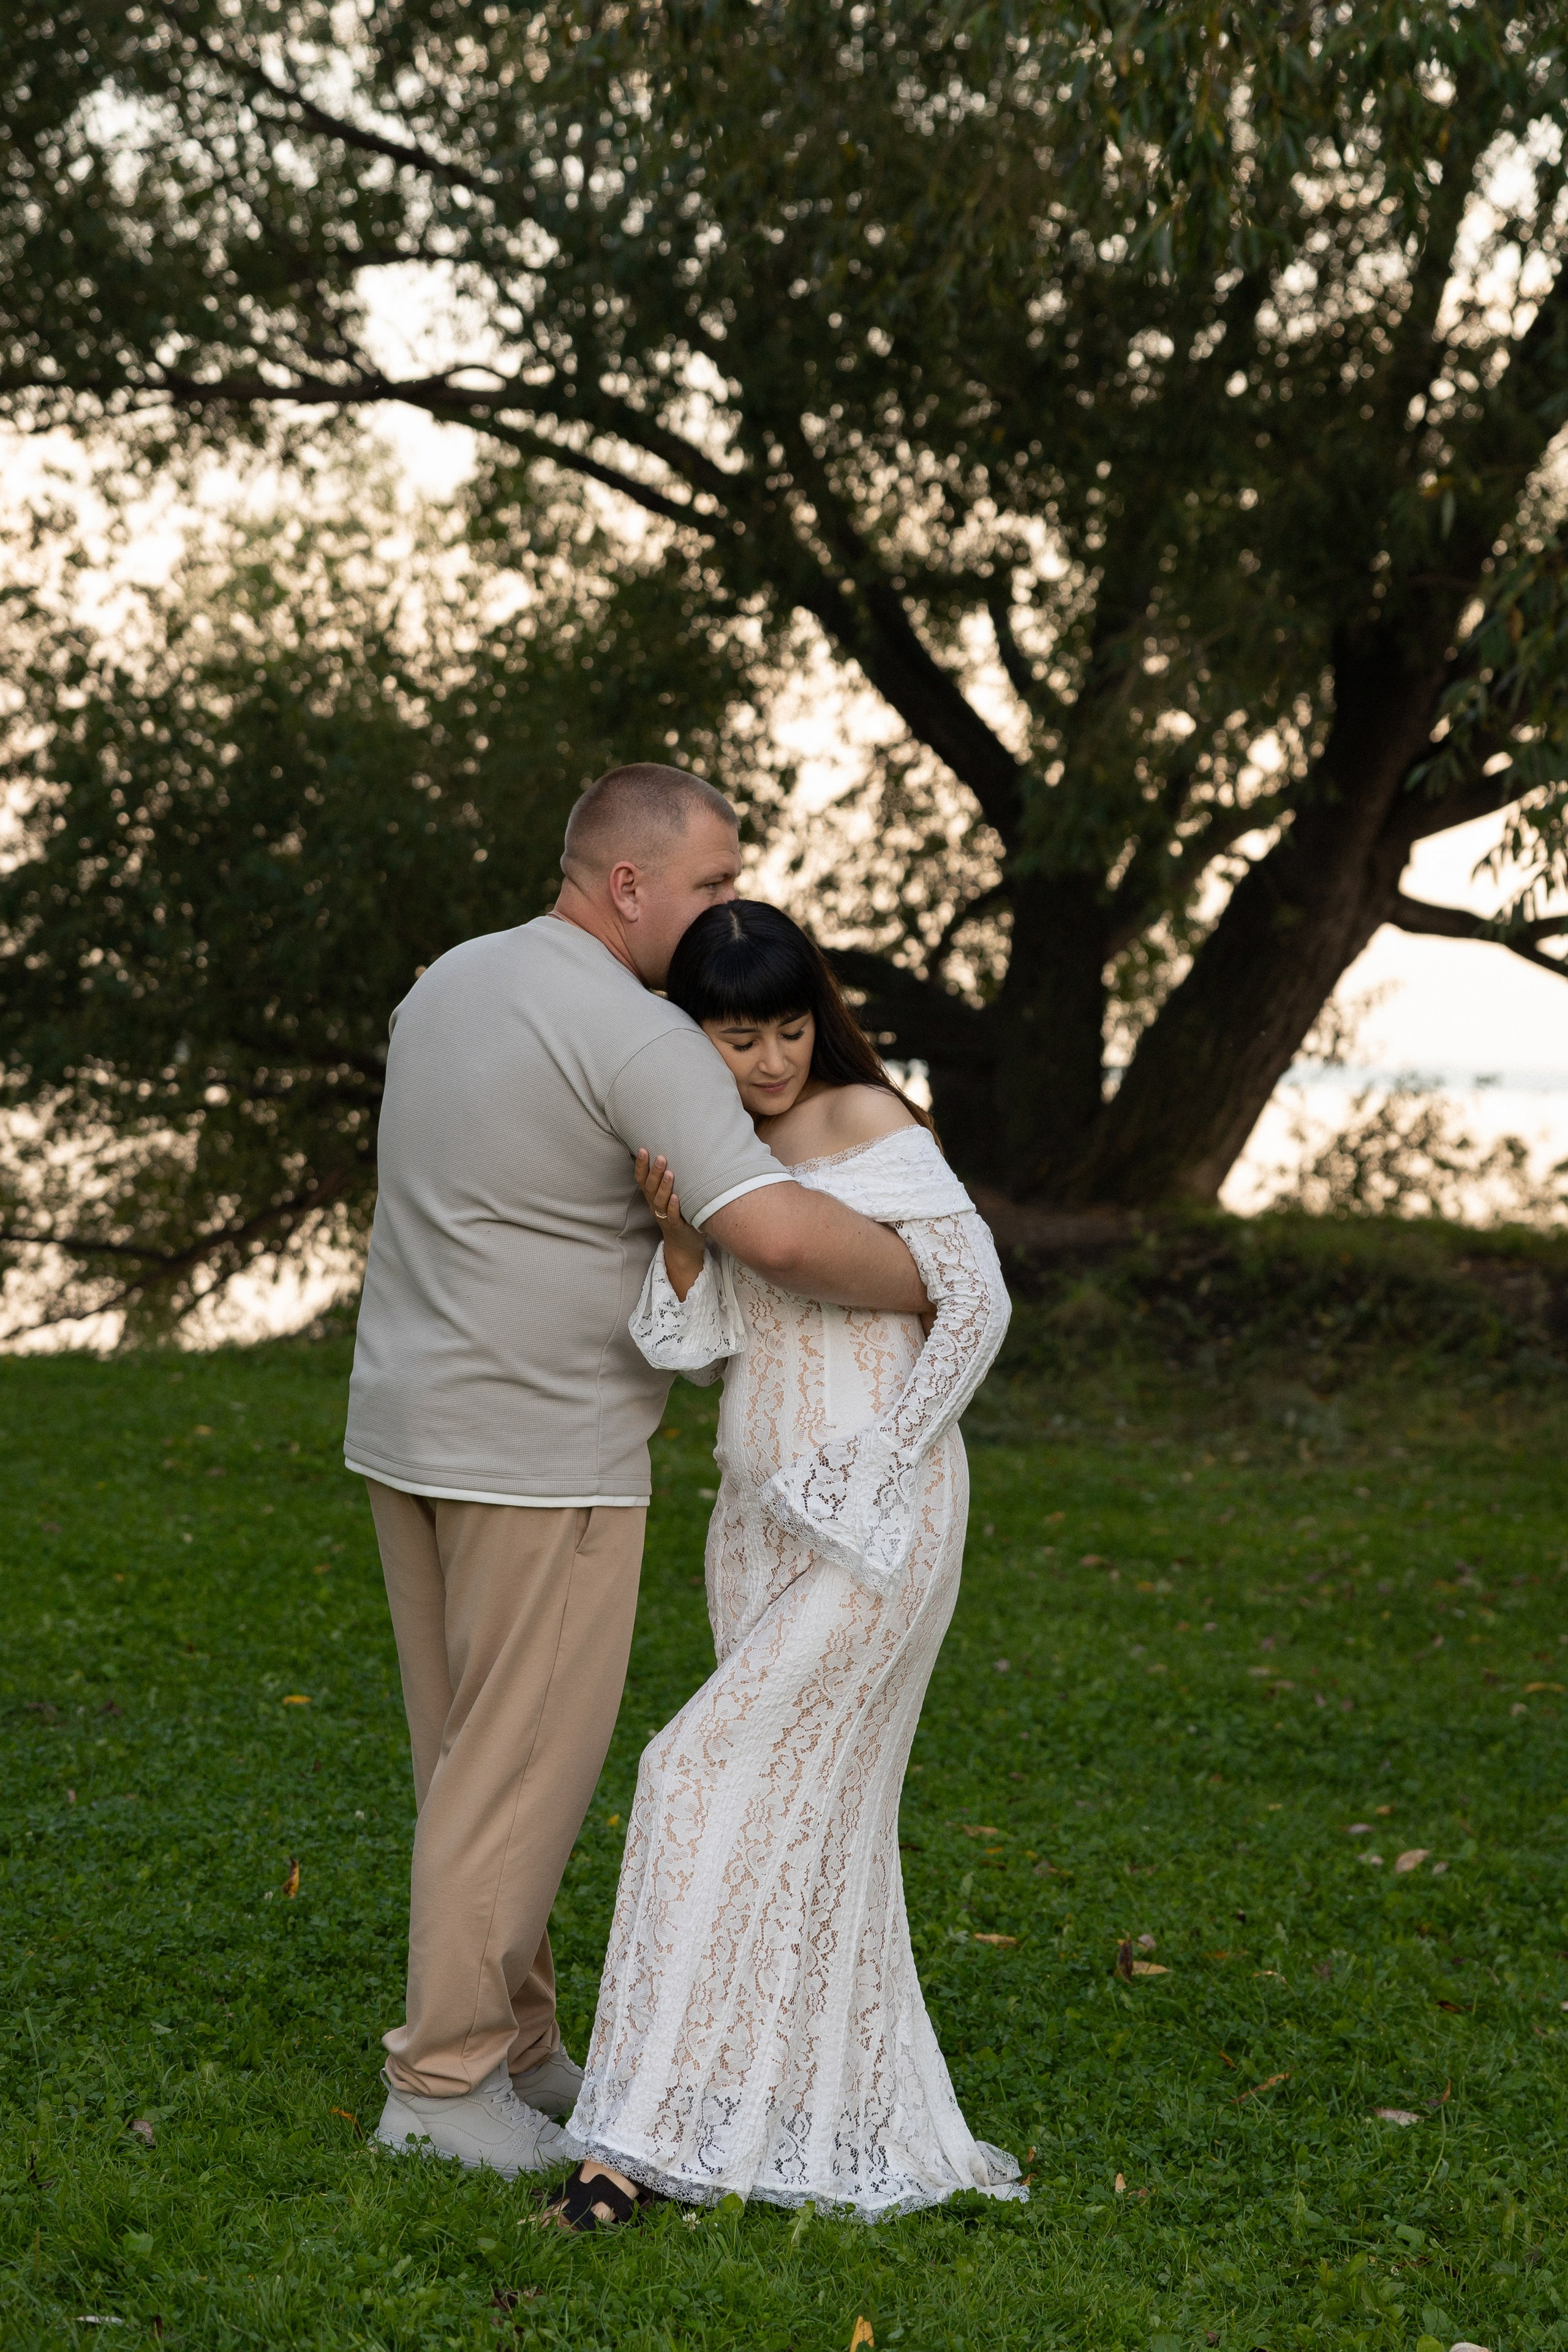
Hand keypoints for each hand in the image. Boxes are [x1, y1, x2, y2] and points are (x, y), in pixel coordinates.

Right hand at [634, 1148, 706, 1300]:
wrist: (684, 1246)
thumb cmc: (679, 1214)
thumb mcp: (670, 1196)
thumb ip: (669, 1180)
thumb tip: (676, 1153)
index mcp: (653, 1197)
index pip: (643, 1179)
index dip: (641, 1166)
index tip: (643, 1149)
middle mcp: (655, 1206)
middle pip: (650, 1188)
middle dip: (654, 1172)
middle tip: (660, 1156)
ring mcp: (665, 1217)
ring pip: (660, 1201)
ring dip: (664, 1187)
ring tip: (670, 1173)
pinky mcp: (676, 1227)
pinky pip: (672, 1217)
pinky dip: (673, 1207)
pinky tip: (676, 1197)